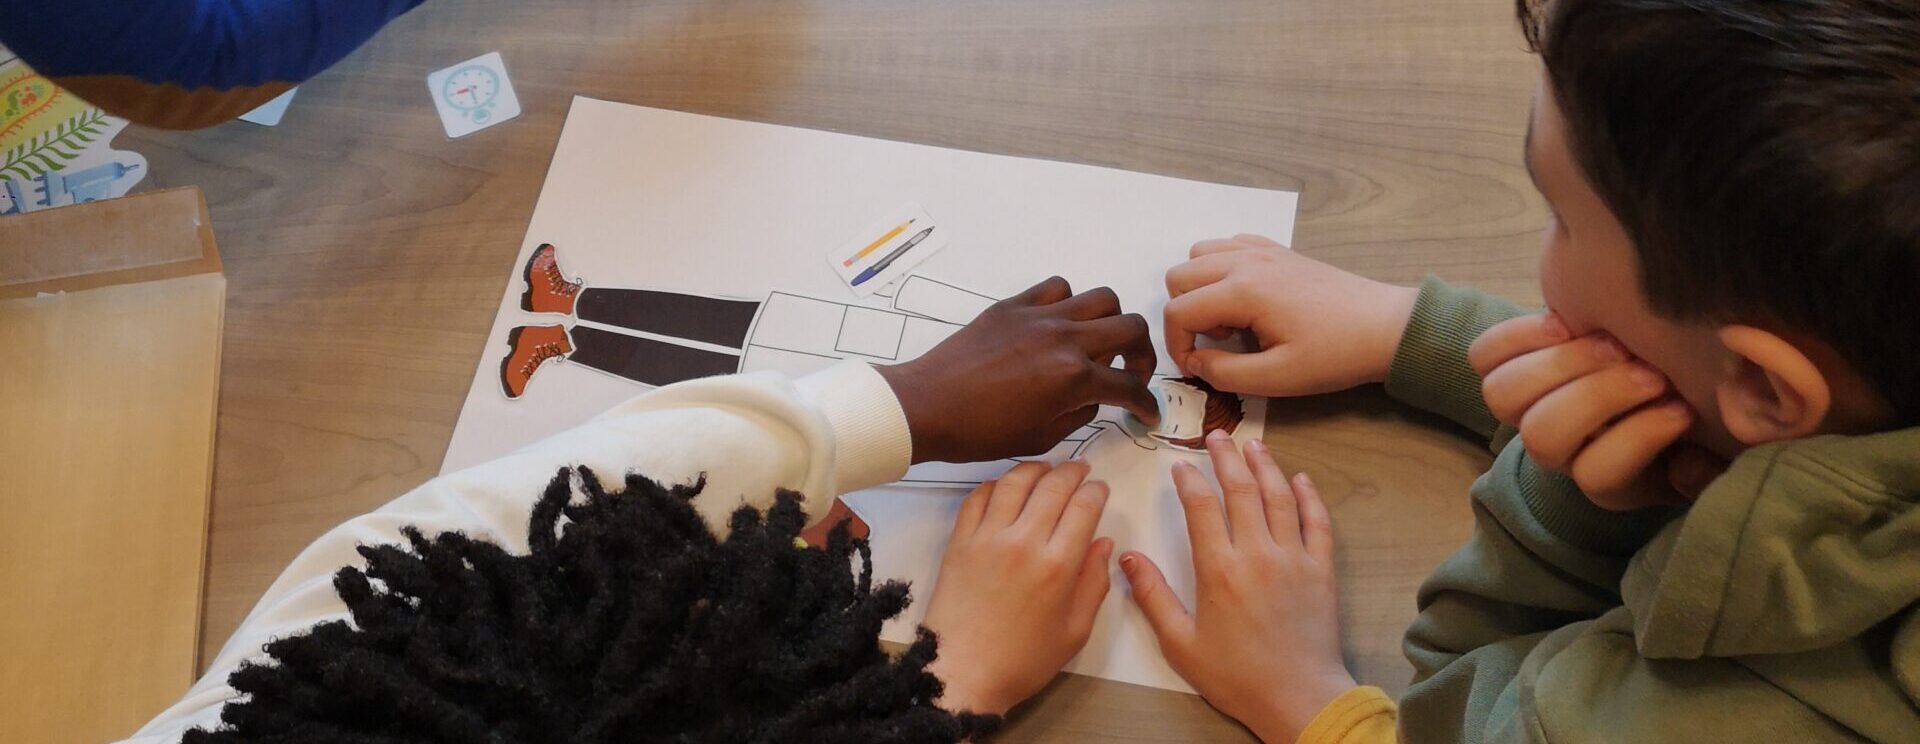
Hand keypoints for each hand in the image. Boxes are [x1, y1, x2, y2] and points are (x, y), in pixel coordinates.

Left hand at [879, 276, 1157, 463]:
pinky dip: (1069, 303)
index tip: (1146, 412)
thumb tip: (1094, 398)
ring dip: (1110, 322)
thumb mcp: (1040, 437)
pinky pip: (1057, 288)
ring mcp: (1040, 316)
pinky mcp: (1014, 305)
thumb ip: (1079, 413)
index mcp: (1074, 378)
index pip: (1130, 386)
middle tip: (1130, 373)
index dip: (1146, 404)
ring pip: (1102, 298)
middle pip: (1131, 328)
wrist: (927, 407)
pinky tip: (1059, 325)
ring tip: (1096, 344)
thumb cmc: (978, 432)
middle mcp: (1064, 339)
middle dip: (1142, 355)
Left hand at [923, 461, 1114, 714]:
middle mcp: (1023, 541)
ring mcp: (987, 538)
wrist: (961, 674)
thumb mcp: (1075, 631)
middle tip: (1080, 469)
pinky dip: (995, 484)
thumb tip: (1104, 543)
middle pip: (1053, 486)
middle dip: (1072, 472)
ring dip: (1034, 469)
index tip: (1100, 488)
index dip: (1096, 491)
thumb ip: (1094, 583)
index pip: (1084, 507)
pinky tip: (1005, 486)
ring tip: (1046, 469)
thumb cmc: (1022, 660)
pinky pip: (977, 497)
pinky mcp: (959, 542)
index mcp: (1058, 565)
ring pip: (1014, 482)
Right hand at [1121, 431, 1354, 742]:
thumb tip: (1128, 558)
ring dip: (1266, 466)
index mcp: (1219, 569)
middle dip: (1226, 458)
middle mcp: (1257, 554)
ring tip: (1253, 445)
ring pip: (1280, 497)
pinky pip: (1317, 522)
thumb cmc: (1235, 675)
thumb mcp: (1180, 643)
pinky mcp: (1321, 570)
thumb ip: (1153, 597)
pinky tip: (1300, 479)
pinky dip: (1309, 497)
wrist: (1298, 697)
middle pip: (1241, 490)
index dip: (1189, 481)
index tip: (1180, 466)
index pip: (1202, 507)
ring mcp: (1293, 558)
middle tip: (1217, 436)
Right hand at [1163, 234, 1418, 396]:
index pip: (1178, 312)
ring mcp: (1261, 249)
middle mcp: (1245, 261)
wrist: (1384, 327)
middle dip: (1185, 314)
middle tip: (1218, 343)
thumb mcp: (1277, 378)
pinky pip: (1228, 245)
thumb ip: (1225, 373)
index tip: (1199, 367)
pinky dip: (1221, 268)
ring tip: (1229, 318)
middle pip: (1179, 277)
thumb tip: (1195, 362)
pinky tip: (1244, 297)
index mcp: (1242, 291)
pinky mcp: (1277, 249)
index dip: (1177, 345)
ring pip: (1199, 255)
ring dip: (1200, 288)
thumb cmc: (1334, 355)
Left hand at [1469, 313, 1695, 509]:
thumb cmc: (1702, 402)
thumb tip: (1685, 467)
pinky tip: (1565, 322)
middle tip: (1647, 368)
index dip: (1638, 438)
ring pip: (1504, 397)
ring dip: (1561, 363)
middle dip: (1597, 396)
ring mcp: (1530, 407)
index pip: (1598, 476)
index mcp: (1611, 476)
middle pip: (1542, 437)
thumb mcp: (1723, 440)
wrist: (1655, 356)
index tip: (1683, 408)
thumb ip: (1717, 459)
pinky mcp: (1512, 364)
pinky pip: (1485, 356)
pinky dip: (1520, 334)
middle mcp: (1560, 449)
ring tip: (1609, 341)